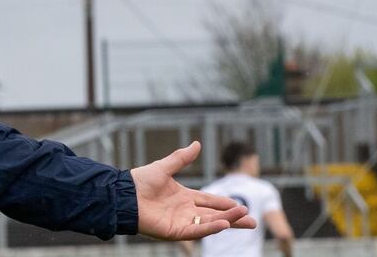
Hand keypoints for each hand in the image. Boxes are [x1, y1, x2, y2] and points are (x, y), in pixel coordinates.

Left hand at [131, 141, 255, 239]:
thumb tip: (197, 144)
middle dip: (233, 218)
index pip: (210, 201)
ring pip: (208, 223)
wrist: (123, 194)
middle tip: (252, 221)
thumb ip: (181, 158)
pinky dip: (210, 228)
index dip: (225, 204)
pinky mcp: (174, 232)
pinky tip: (223, 224)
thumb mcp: (164, 167)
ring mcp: (180, 222)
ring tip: (244, 218)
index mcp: (184, 197)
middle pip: (214, 215)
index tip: (242, 206)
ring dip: (226, 221)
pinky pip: (196, 231)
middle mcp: (185, 211)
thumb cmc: (139, 182)